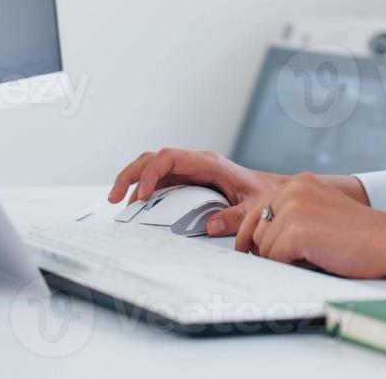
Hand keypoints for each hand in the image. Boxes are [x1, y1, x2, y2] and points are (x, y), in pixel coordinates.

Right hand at [108, 148, 281, 236]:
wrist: (272, 192)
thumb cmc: (263, 195)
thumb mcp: (254, 207)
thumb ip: (236, 217)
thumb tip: (212, 227)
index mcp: (209, 163)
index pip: (171, 158)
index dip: (151, 173)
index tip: (142, 195)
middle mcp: (195, 163)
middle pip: (154, 159)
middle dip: (131, 174)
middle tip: (113, 197)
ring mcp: (189, 171)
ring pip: (153, 168)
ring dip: (133, 182)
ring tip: (118, 204)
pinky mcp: (187, 182)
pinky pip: (160, 182)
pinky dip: (144, 191)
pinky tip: (136, 208)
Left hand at [234, 173, 385, 278]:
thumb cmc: (362, 235)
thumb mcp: (322, 212)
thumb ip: (294, 216)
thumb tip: (259, 241)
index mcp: (300, 183)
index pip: (257, 209)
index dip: (250, 233)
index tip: (246, 250)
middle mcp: (293, 190)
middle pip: (255, 229)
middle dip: (266, 249)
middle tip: (288, 260)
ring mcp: (294, 209)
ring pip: (263, 247)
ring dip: (283, 260)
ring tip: (314, 257)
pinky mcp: (296, 231)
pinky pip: (274, 260)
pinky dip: (290, 267)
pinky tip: (315, 261)